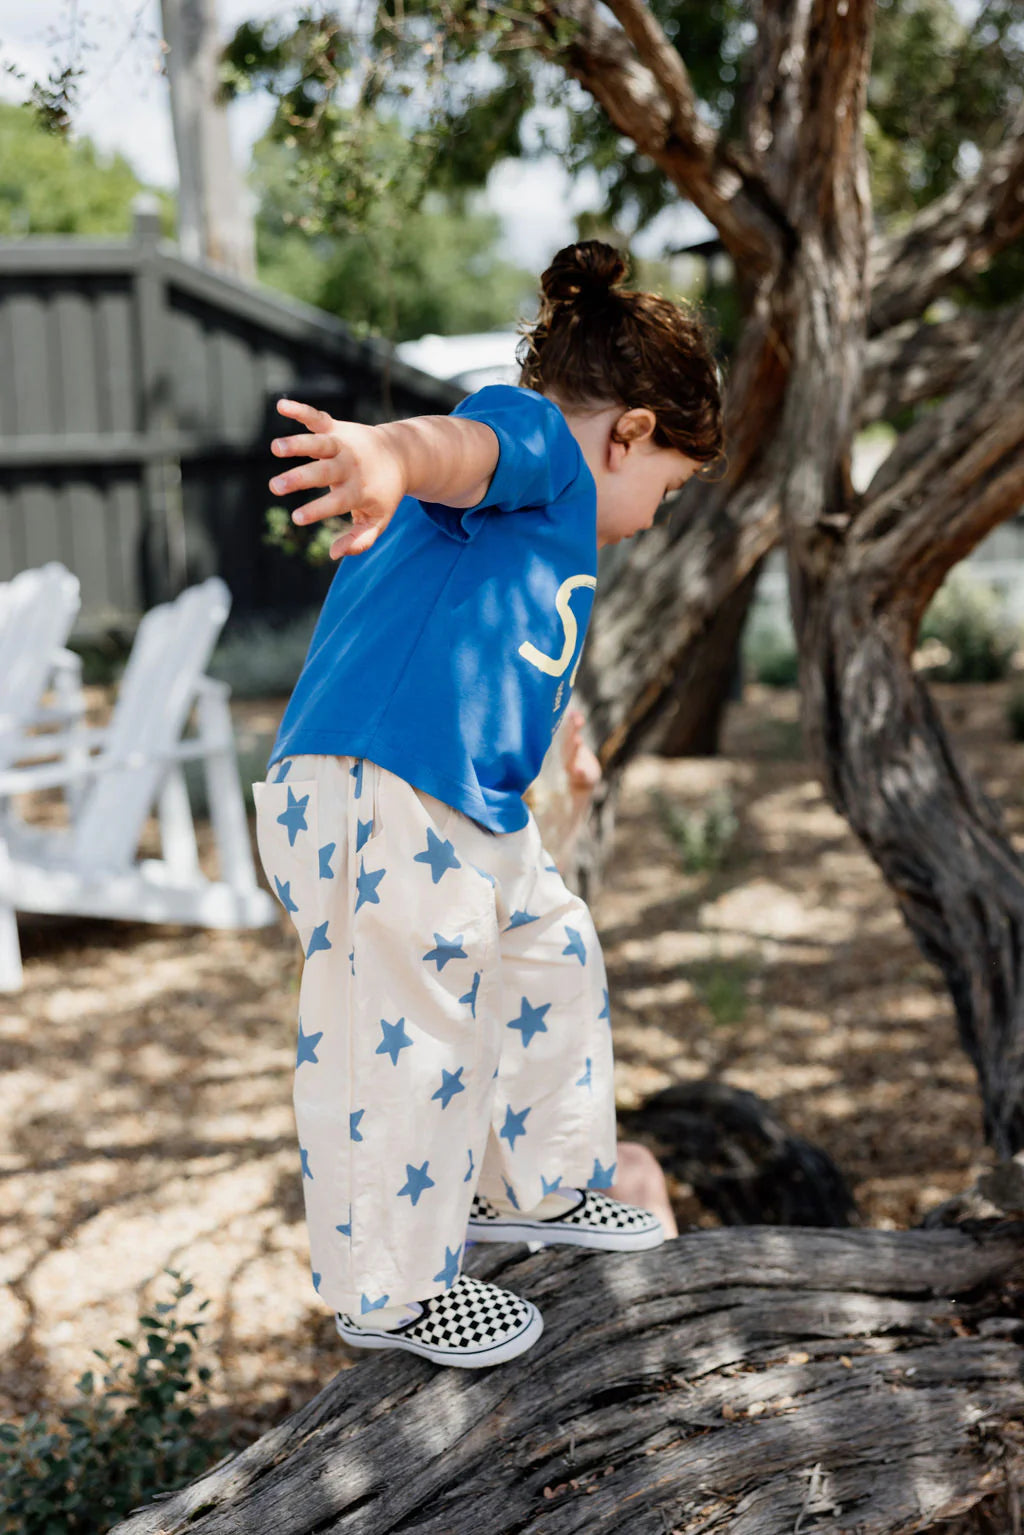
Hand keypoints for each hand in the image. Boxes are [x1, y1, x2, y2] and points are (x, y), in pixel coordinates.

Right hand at [268, 399, 406, 558]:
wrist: (402, 454)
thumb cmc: (384, 493)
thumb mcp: (379, 520)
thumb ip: (360, 540)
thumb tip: (334, 554)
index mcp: (358, 490)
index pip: (336, 502)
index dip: (317, 510)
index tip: (297, 518)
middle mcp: (349, 466)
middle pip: (323, 472)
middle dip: (299, 478)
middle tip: (275, 487)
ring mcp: (342, 445)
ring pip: (319, 444)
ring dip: (298, 444)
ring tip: (276, 448)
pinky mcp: (336, 428)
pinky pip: (317, 418)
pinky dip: (301, 410)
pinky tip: (280, 405)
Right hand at [561, 710, 601, 794]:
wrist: (581, 783)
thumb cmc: (578, 759)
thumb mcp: (575, 742)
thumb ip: (574, 728)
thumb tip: (573, 711)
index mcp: (566, 745)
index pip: (568, 732)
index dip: (571, 722)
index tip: (575, 712)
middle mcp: (567, 754)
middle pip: (569, 741)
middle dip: (573, 731)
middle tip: (578, 721)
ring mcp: (573, 766)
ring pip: (572, 757)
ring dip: (574, 748)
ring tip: (578, 740)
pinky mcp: (580, 777)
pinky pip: (579, 775)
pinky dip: (579, 772)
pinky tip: (580, 769)